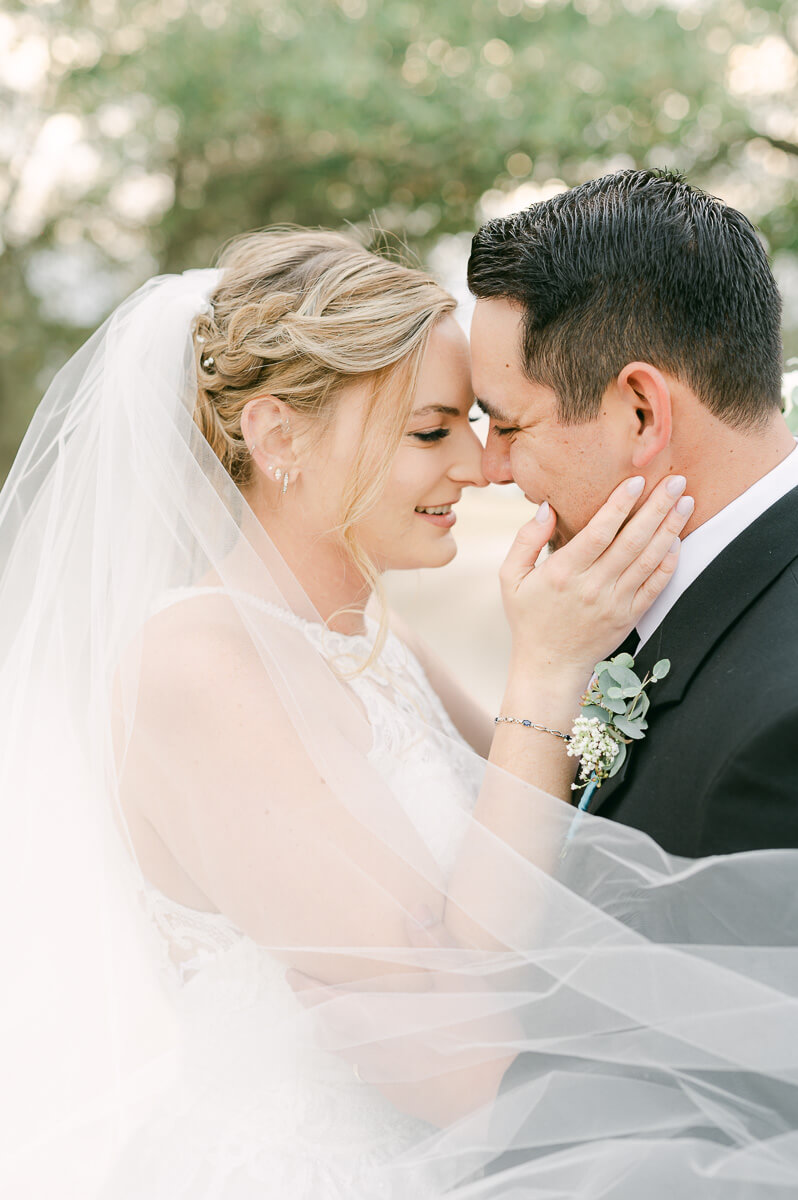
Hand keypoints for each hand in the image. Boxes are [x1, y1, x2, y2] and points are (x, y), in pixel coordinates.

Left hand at [285, 907, 520, 1126]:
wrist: (499, 1103)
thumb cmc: (480, 1039)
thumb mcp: (464, 981)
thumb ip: (435, 945)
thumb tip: (414, 907)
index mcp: (378, 1022)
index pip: (325, 1005)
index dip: (304, 989)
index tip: (290, 974)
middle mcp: (373, 1054)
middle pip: (329, 1033)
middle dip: (318, 1011)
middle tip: (315, 990)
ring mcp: (386, 1080)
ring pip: (349, 1055)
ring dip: (340, 1033)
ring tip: (347, 1013)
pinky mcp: (402, 1097)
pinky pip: (371, 1072)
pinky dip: (365, 1053)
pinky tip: (387, 1044)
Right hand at [501, 475, 691, 679]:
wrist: (550, 666)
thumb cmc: (529, 617)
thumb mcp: (510, 578)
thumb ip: (526, 540)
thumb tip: (546, 508)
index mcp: (562, 573)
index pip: (597, 532)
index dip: (619, 505)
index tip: (637, 480)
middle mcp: (592, 587)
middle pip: (631, 541)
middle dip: (657, 507)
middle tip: (676, 481)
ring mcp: (615, 603)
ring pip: (648, 560)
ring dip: (670, 529)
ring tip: (686, 502)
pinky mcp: (629, 616)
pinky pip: (655, 586)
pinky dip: (669, 563)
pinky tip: (678, 540)